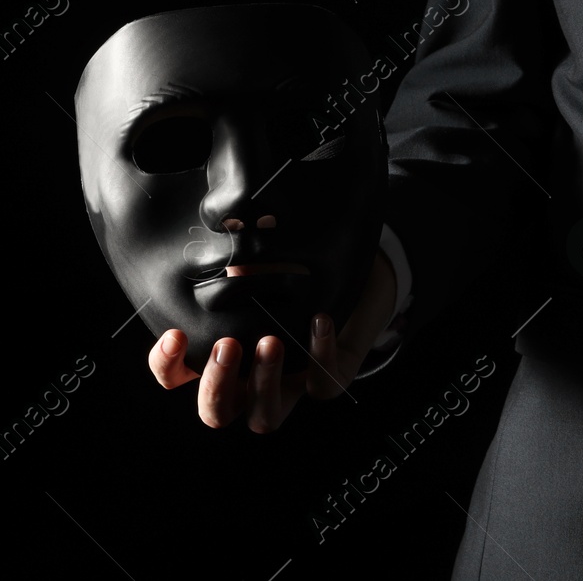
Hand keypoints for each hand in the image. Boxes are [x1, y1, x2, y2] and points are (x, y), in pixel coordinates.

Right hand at [147, 251, 396, 432]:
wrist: (354, 278)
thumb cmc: (294, 271)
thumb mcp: (260, 260)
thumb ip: (236, 256)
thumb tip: (226, 224)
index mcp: (221, 356)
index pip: (176, 376)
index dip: (167, 364)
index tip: (175, 334)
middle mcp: (250, 380)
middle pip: (216, 412)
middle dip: (217, 384)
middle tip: (228, 344)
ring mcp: (290, 386)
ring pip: (265, 418)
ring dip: (264, 384)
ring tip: (271, 341)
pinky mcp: (330, 380)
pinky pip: (323, 386)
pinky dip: (321, 354)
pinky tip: (319, 320)